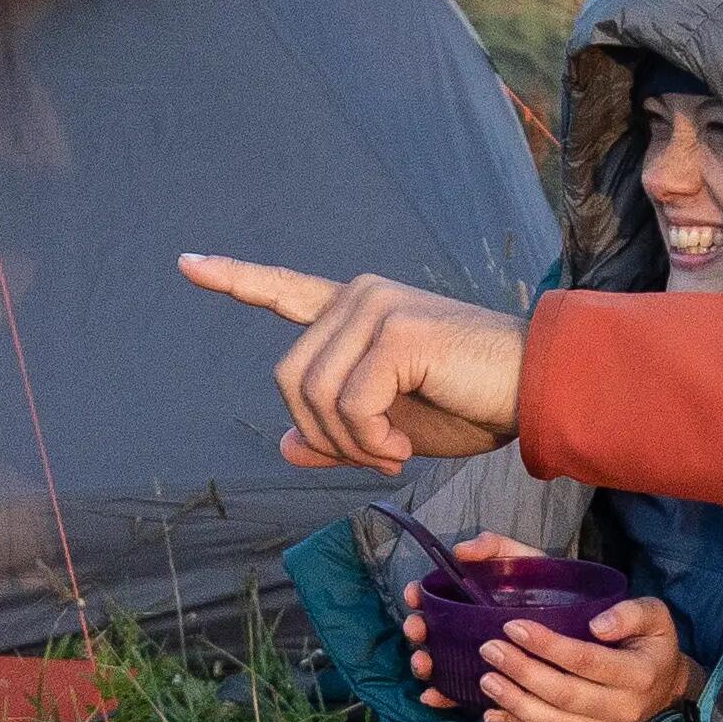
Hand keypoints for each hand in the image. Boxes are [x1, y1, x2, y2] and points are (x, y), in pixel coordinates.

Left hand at [179, 254, 524, 469]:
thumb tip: (286, 446)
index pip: (284, 290)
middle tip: (375, 457)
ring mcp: (377, 309)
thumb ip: (338, 435)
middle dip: (325, 437)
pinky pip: (349, 405)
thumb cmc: (472, 405)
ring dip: (350, 446)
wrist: (534, 392)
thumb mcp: (393, 428)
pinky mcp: (397, 332)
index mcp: (355, 311)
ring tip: (392, 455)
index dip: (235, 280)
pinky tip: (400, 451)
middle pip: (290, 380)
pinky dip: (369, 442)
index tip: (188, 264)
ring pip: (315, 398)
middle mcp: (360, 297)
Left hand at [467, 592, 699, 721]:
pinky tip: (490, 714)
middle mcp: (623, 708)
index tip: (514, 626)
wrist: (667, 689)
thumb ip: (631, 613)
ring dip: (515, 701)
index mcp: (639, 674)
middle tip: (490, 649)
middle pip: (564, 694)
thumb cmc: (653, 644)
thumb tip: (597, 624)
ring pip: (553, 721)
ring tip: (486, 679)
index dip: (548, 646)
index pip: (586, 661)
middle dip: (522, 672)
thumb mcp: (655, 616)